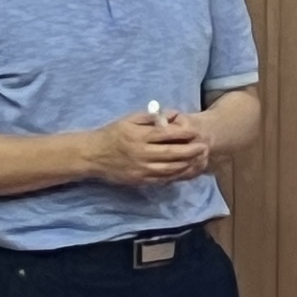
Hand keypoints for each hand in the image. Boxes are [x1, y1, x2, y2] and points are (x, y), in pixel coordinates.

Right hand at [83, 108, 209, 184]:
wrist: (92, 155)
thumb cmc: (112, 134)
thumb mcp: (129, 120)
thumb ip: (150, 117)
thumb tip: (171, 115)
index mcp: (139, 136)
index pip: (166, 135)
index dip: (183, 133)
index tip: (195, 131)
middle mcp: (141, 154)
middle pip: (172, 154)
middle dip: (191, 151)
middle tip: (204, 147)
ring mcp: (141, 169)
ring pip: (170, 169)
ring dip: (187, 165)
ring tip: (199, 159)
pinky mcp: (139, 180)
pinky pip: (162, 179)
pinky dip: (175, 175)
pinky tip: (184, 170)